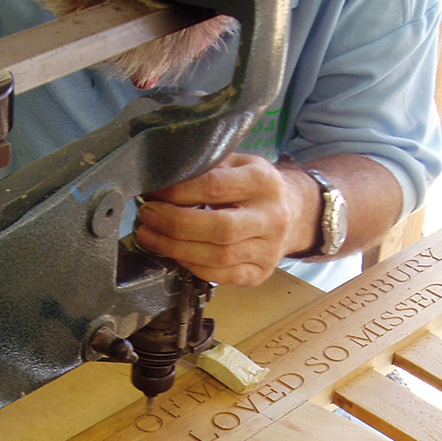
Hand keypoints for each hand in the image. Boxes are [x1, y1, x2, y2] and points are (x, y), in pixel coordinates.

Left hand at [135, 153, 317, 286]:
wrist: (293, 212)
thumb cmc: (252, 186)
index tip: (152, 194)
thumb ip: (204, 169)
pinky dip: (191, 266)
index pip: (215, 187)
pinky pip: (221, 276)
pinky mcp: (260, 273)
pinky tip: (174, 253)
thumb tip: (158, 182)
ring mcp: (269, 250)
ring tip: (150, 236)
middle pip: (220, 228)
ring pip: (218, 256)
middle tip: (147, 217)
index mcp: (263, 181)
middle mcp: (272, 217)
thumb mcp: (235, 164)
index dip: (178, 193)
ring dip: (176, 248)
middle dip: (175, 224)